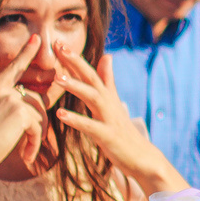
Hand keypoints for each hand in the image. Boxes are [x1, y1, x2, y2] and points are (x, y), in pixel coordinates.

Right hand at [0, 30, 48, 173]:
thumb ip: (1, 107)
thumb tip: (21, 108)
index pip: (13, 68)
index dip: (27, 54)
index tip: (37, 40)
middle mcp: (1, 91)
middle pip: (36, 99)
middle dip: (39, 120)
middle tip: (35, 140)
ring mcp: (11, 99)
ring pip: (39, 114)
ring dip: (36, 136)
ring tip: (27, 152)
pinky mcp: (20, 113)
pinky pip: (38, 127)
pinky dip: (35, 144)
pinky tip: (28, 157)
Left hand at [49, 41, 183, 195]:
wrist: (142, 158)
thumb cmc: (124, 132)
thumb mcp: (115, 103)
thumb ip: (109, 81)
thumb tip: (107, 56)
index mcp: (107, 96)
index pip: (90, 72)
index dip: (75, 58)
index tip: (58, 42)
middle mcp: (109, 103)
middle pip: (92, 78)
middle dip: (75, 62)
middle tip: (58, 46)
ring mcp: (110, 119)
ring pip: (93, 97)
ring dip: (75, 86)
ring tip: (56, 77)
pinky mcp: (109, 136)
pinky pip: (91, 126)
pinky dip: (76, 120)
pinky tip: (60, 114)